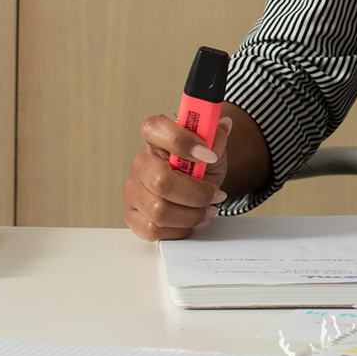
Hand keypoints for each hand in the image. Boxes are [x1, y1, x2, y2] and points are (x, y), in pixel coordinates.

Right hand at [123, 113, 233, 240]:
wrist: (195, 187)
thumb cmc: (199, 166)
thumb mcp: (213, 148)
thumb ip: (216, 138)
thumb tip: (224, 126)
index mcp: (155, 138)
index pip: (155, 129)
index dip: (183, 142)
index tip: (210, 156)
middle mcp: (140, 163)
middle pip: (161, 181)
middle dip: (197, 194)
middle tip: (216, 194)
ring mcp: (133, 190)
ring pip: (159, 211)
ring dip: (192, 215)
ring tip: (207, 209)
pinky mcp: (132, 216)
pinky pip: (153, 229)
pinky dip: (180, 229)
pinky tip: (192, 221)